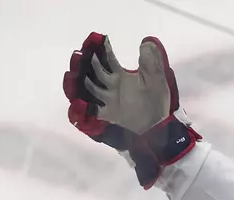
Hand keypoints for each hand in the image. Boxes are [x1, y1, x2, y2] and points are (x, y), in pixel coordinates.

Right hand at [63, 33, 198, 188]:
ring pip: (91, 88)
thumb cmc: (157, 102)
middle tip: (80, 53)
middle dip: (88, 62)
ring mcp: (109, 101)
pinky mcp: (109, 116)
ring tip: (75, 73)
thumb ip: (151, 61)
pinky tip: (78, 102)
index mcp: (122, 77)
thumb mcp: (156, 79)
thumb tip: (146, 42)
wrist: (159, 127)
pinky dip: (84, 108)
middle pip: (96, 72)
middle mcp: (112, 87)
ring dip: (82, 81)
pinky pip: (93, 112)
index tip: (97, 38)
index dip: (103, 49)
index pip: (109, 60)